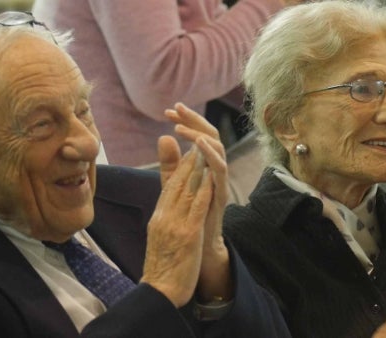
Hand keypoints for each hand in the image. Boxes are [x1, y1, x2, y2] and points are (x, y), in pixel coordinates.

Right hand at [140, 143, 212, 306]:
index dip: (180, 166)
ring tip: (205, 150)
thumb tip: (167, 196)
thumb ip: (166, 214)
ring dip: (196, 168)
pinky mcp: (188, 235)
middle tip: (198, 139)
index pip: (170, 185)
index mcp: (159, 216)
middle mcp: (165, 216)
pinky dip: (203, 190)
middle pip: (177, 183)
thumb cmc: (162, 265)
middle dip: (188, 160)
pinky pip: (196, 208)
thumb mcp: (160, 235)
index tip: (190, 150)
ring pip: (187, 190)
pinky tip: (210, 177)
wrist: (159, 290)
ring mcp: (175, 224)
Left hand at [162, 103, 231, 301]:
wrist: (198, 248)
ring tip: (183, 127)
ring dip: (201, 135)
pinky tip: (199, 144)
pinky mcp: (221, 194)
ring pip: (218, 150)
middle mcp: (214, 169)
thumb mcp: (175, 185)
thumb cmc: (189, 215)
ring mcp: (219, 181)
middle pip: (209, 136)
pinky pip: (221, 171)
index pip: (197, 135)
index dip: (185, 121)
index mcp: (203, 165)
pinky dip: (212, 155)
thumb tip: (163, 137)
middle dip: (194, 120)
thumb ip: (170, 163)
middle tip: (177, 109)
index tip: (168, 111)